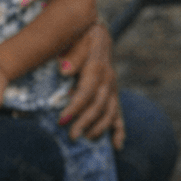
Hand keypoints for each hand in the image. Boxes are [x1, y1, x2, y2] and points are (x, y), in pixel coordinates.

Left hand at [58, 22, 124, 146]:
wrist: (97, 34)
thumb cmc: (81, 37)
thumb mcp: (76, 38)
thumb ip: (72, 54)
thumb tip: (63, 69)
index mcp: (97, 67)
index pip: (87, 91)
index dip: (75, 107)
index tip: (61, 120)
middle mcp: (109, 79)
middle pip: (100, 106)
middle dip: (85, 122)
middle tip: (71, 136)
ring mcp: (113, 88)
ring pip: (110, 113)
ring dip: (99, 128)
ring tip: (86, 139)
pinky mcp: (113, 94)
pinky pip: (119, 114)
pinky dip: (119, 131)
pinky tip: (117, 146)